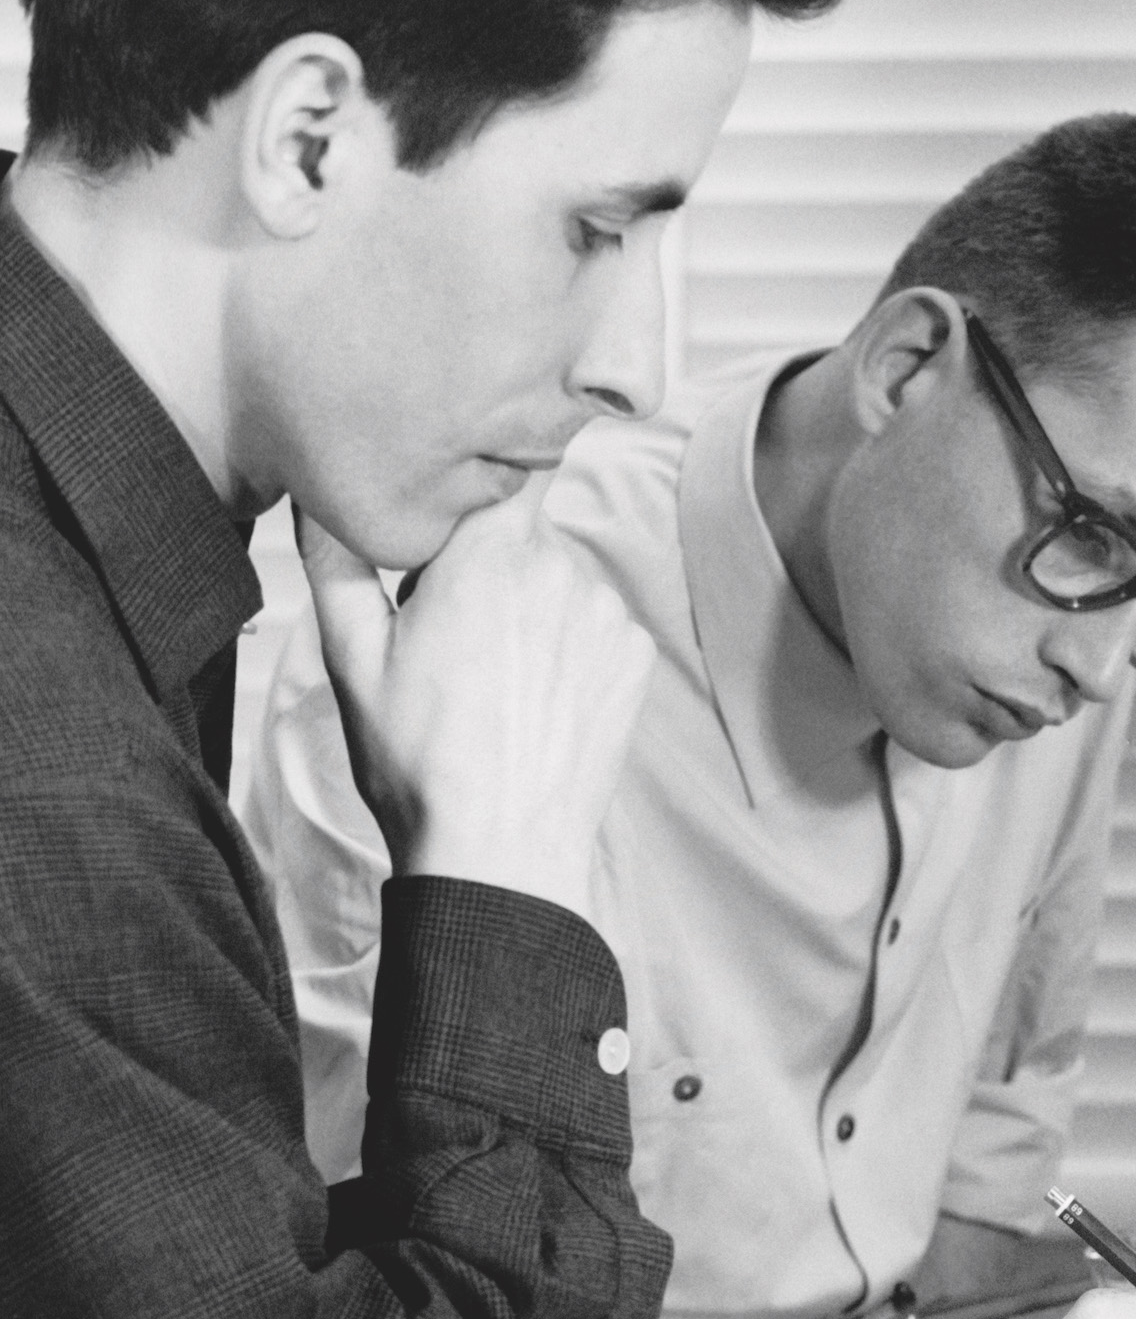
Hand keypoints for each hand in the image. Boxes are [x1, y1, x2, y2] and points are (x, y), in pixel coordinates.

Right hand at [298, 479, 655, 918]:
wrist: (499, 854)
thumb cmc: (416, 761)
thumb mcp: (352, 659)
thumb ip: (335, 560)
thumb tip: (316, 494)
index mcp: (488, 554)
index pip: (503, 464)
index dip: (478, 473)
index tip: (453, 500)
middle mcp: (562, 568)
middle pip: (520, 532)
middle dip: (484, 564)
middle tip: (447, 636)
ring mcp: (607, 612)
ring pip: (560, 580)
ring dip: (530, 607)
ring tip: (491, 682)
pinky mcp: (635, 654)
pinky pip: (597, 624)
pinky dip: (569, 647)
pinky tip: (534, 700)